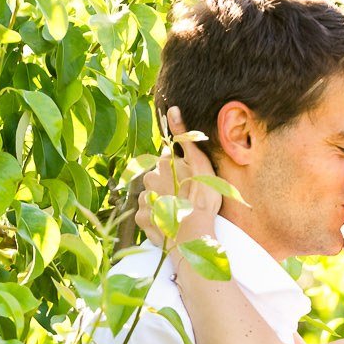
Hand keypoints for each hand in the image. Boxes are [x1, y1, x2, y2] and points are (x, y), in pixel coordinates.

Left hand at [133, 107, 222, 247]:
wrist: (193, 234)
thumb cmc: (201, 198)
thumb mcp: (199, 162)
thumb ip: (185, 136)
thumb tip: (172, 109)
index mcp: (163, 164)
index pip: (168, 162)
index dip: (179, 171)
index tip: (189, 182)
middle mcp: (148, 178)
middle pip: (157, 179)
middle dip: (167, 186)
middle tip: (184, 199)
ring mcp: (144, 199)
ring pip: (151, 197)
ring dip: (161, 203)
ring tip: (177, 213)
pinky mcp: (141, 219)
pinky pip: (147, 216)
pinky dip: (155, 218)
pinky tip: (168, 223)